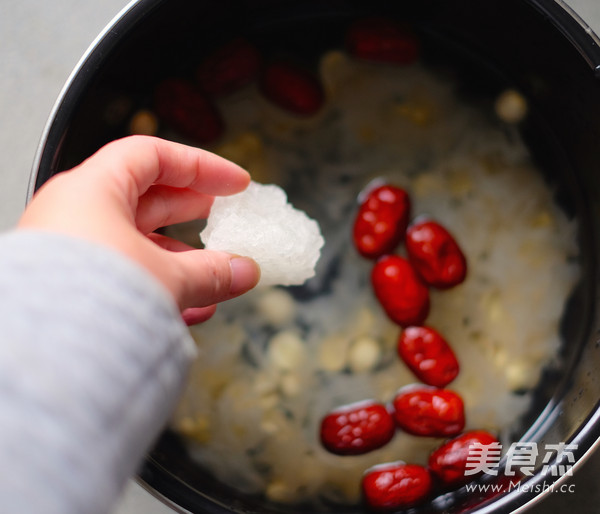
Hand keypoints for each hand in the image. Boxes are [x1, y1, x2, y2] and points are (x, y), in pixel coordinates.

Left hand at [18, 135, 259, 324]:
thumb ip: (212, 271)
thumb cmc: (86, 300)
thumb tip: (242, 270)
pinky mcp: (74, 288)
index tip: (232, 182)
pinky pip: (125, 276)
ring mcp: (72, 253)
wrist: (42, 357)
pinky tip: (190, 306)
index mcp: (92, 191)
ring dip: (181, 259)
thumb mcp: (167, 276)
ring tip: (215, 274)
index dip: (201, 166)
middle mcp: (75, 215)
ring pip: (138, 244)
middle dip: (193, 212)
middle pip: (147, 199)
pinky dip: (160, 286)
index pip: (153, 156)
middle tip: (223, 217)